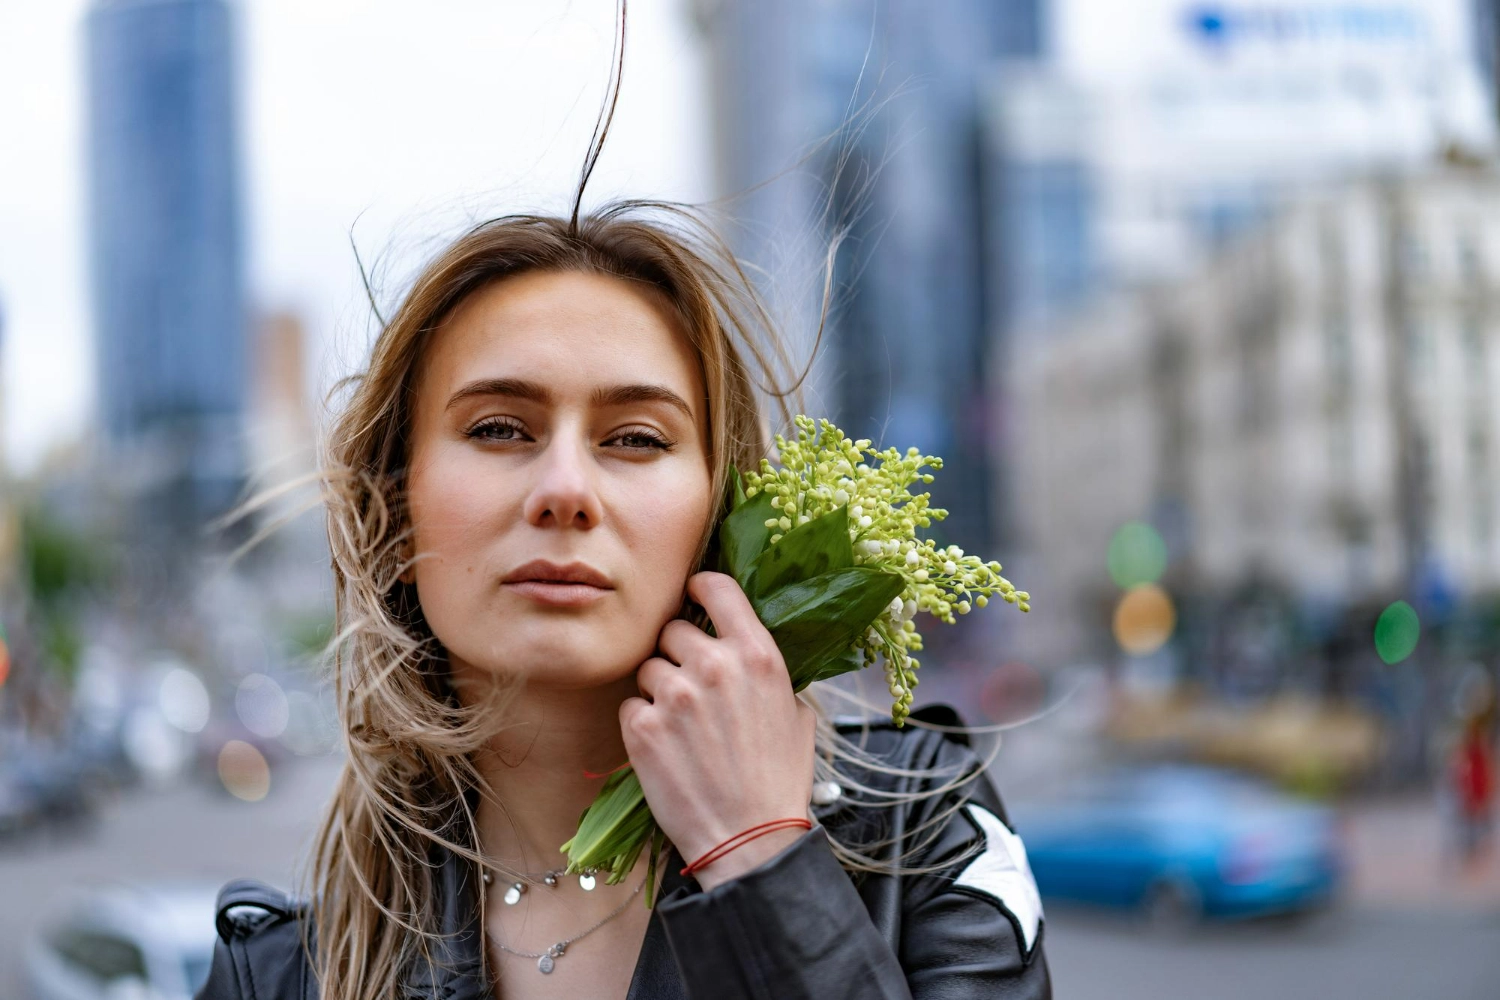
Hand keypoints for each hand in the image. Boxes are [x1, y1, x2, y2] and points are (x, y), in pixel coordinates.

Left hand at [620, 571, 816, 889]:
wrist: (750, 840)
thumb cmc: (779, 780)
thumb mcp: (796, 714)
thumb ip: (767, 673)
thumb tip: (745, 651)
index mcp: (758, 655)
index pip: (717, 588)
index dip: (699, 589)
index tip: (693, 597)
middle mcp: (716, 666)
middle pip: (673, 630)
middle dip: (677, 655)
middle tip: (691, 691)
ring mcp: (675, 695)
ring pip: (648, 668)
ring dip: (658, 691)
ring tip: (681, 729)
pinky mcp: (642, 728)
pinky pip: (630, 706)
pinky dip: (642, 724)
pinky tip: (666, 750)